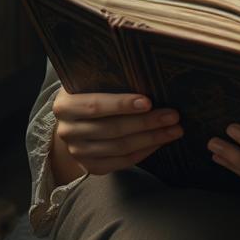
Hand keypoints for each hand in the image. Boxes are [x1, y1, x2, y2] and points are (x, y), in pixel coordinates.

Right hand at [51, 89, 183, 178]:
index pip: (95, 105)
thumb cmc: (89, 94)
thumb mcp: (90, 82)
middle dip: (146, 122)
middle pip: (112, 129)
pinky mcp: (90, 166)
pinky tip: (160, 142)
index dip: (121, 104)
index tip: (148, 101)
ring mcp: (78, 152)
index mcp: (65, 106)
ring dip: (151, 139)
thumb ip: (109, 79)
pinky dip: (143, 152)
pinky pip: (121, 162)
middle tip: (172, 115)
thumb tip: (145, 73)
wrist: (73, 122)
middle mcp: (67, 131)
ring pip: (120, 147)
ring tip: (174, 129)